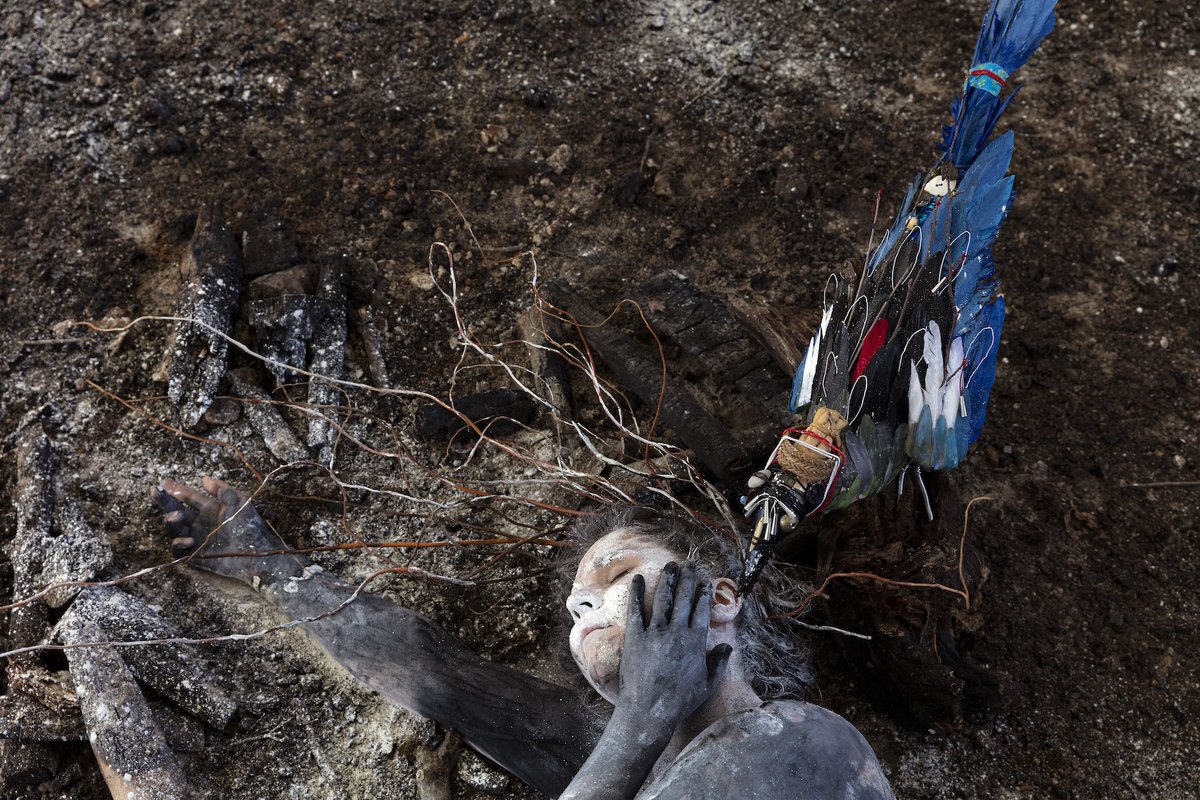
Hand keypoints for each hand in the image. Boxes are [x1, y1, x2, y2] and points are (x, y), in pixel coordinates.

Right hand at [151, 476, 283, 581]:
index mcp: (209, 509)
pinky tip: (189, 539)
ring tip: (177, 514)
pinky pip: (179, 549)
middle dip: (165, 502)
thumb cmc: (250, 526)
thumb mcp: (239, 503)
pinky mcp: (195, 555)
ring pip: (175, 528)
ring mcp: (196, 538)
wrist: (257, 553)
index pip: (189, 497)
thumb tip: (204, 478)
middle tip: (155, 492)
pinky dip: (180, 543)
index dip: (176, 489)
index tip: (163, 482)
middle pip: (176, 510)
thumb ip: (223, 490)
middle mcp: (199, 522)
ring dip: (172, 520)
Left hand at [616, 562, 731, 734]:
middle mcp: (676, 631)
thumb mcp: (708, 684)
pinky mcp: (635, 637)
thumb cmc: (680, 701)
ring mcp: (654, 632)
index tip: (704, 583)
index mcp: (695, 641)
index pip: (701, 610)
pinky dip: (636, 593)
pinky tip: (637, 579)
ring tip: (670, 565)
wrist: (650, 710)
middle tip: (689, 564)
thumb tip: (728, 647)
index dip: (703, 595)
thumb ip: (719, 663)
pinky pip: (635, 610)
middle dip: (687, 579)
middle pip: (683, 599)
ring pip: (662, 599)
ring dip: (666, 580)